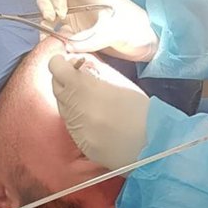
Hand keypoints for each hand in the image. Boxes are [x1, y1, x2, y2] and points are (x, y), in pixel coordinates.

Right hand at [36, 0, 157, 60]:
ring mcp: (80, 16)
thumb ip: (92, 39)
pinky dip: (52, 36)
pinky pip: (59, 29)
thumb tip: (68, 46)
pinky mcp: (80, 31)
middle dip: (45, 3)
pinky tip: (55, 45)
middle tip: (50, 22)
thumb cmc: (138, 30)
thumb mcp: (117, 32)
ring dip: (45, 21)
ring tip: (48, 36)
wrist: (148, 44)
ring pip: (53, 10)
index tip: (61, 13)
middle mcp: (82, 1)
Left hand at [48, 55, 149, 170]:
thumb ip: (96, 69)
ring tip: (92, 100)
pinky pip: (71, 125)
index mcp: (84, 88)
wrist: (151, 144)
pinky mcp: (79, 143)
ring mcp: (75, 128)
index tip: (66, 63)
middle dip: (64, 80)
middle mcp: (74, 108)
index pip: (56, 68)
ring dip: (71, 99)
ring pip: (62, 107)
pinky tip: (96, 118)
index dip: (59, 63)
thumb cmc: (140, 110)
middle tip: (80, 79)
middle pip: (55, 87)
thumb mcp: (119, 81)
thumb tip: (80, 62)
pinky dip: (78, 118)